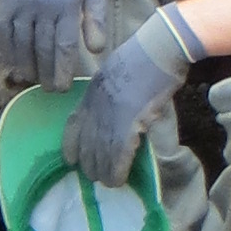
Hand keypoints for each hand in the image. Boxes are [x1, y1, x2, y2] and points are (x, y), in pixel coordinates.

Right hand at [0, 0, 104, 88]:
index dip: (62, 70)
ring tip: (29, 79)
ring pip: (20, 42)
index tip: (62, 86)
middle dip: (45, 73)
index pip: (64, 46)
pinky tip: (11, 61)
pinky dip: (6, 48)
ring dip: (24, 64)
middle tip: (47, 89)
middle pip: (41, 48)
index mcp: (68, 3)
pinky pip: (2, 29)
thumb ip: (96, 18)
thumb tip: (96, 50)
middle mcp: (43, 3)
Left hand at [63, 7, 198, 179]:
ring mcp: (112, 115)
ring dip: (103, 172)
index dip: (70, 145)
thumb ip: (110, 93)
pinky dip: (117, 169)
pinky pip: (119, 154)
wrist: (160, 47)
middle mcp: (96, 106)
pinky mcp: (131, 121)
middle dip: (88, 163)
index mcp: (92, 93)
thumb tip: (116, 110)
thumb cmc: (144, 55)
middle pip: (86, 143)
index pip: (73, 125)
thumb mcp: (114, 72)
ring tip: (108, 183)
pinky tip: (118, 180)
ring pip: (101, 152)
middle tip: (94, 177)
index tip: (70, 160)